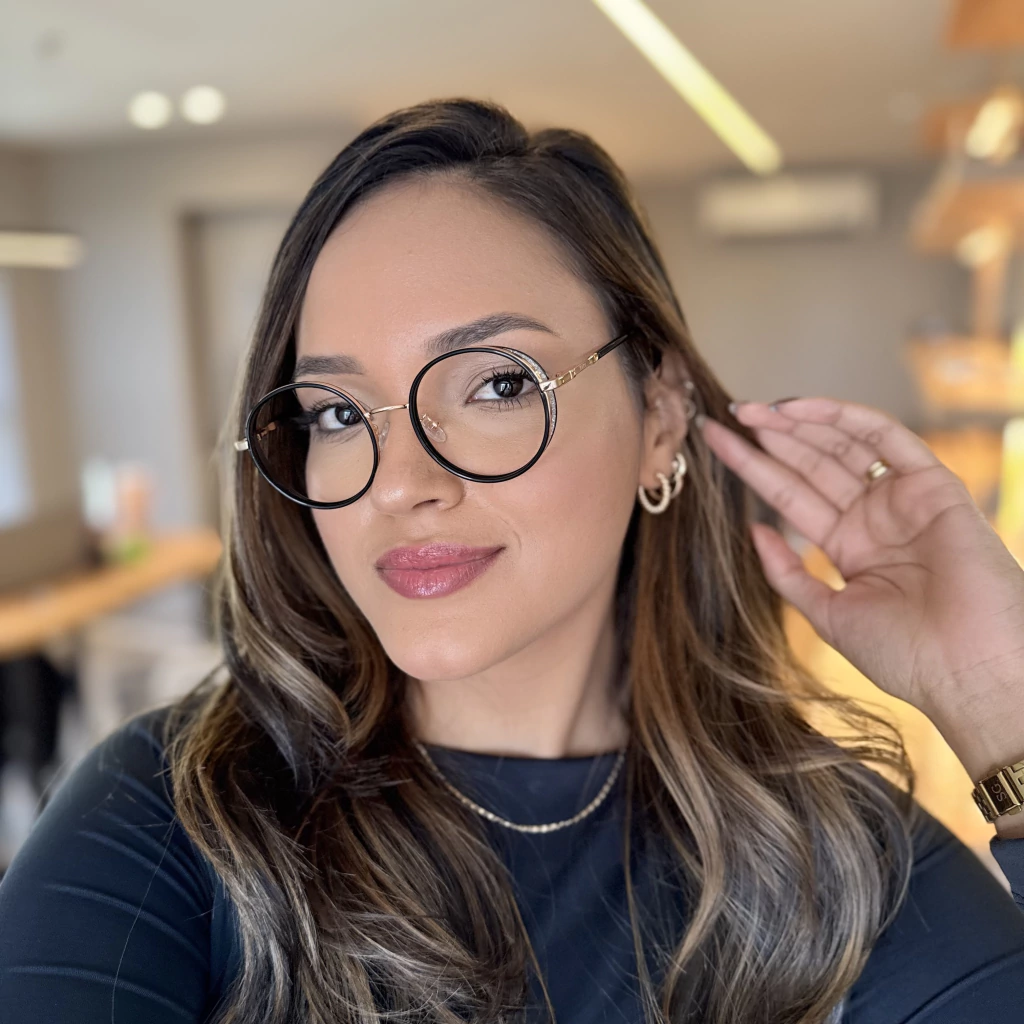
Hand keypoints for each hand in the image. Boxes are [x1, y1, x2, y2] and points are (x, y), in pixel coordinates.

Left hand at [698, 397, 1023, 720]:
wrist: (967, 671)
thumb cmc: (905, 655)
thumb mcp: (828, 614)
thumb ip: (788, 573)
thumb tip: (753, 530)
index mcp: (850, 547)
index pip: (790, 496)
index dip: (753, 467)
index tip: (715, 442)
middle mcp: (874, 518)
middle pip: (810, 465)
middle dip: (769, 437)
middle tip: (727, 413)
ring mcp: (903, 499)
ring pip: (841, 445)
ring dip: (797, 423)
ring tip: (751, 410)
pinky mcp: (934, 485)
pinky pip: (885, 437)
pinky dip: (843, 417)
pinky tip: (797, 409)